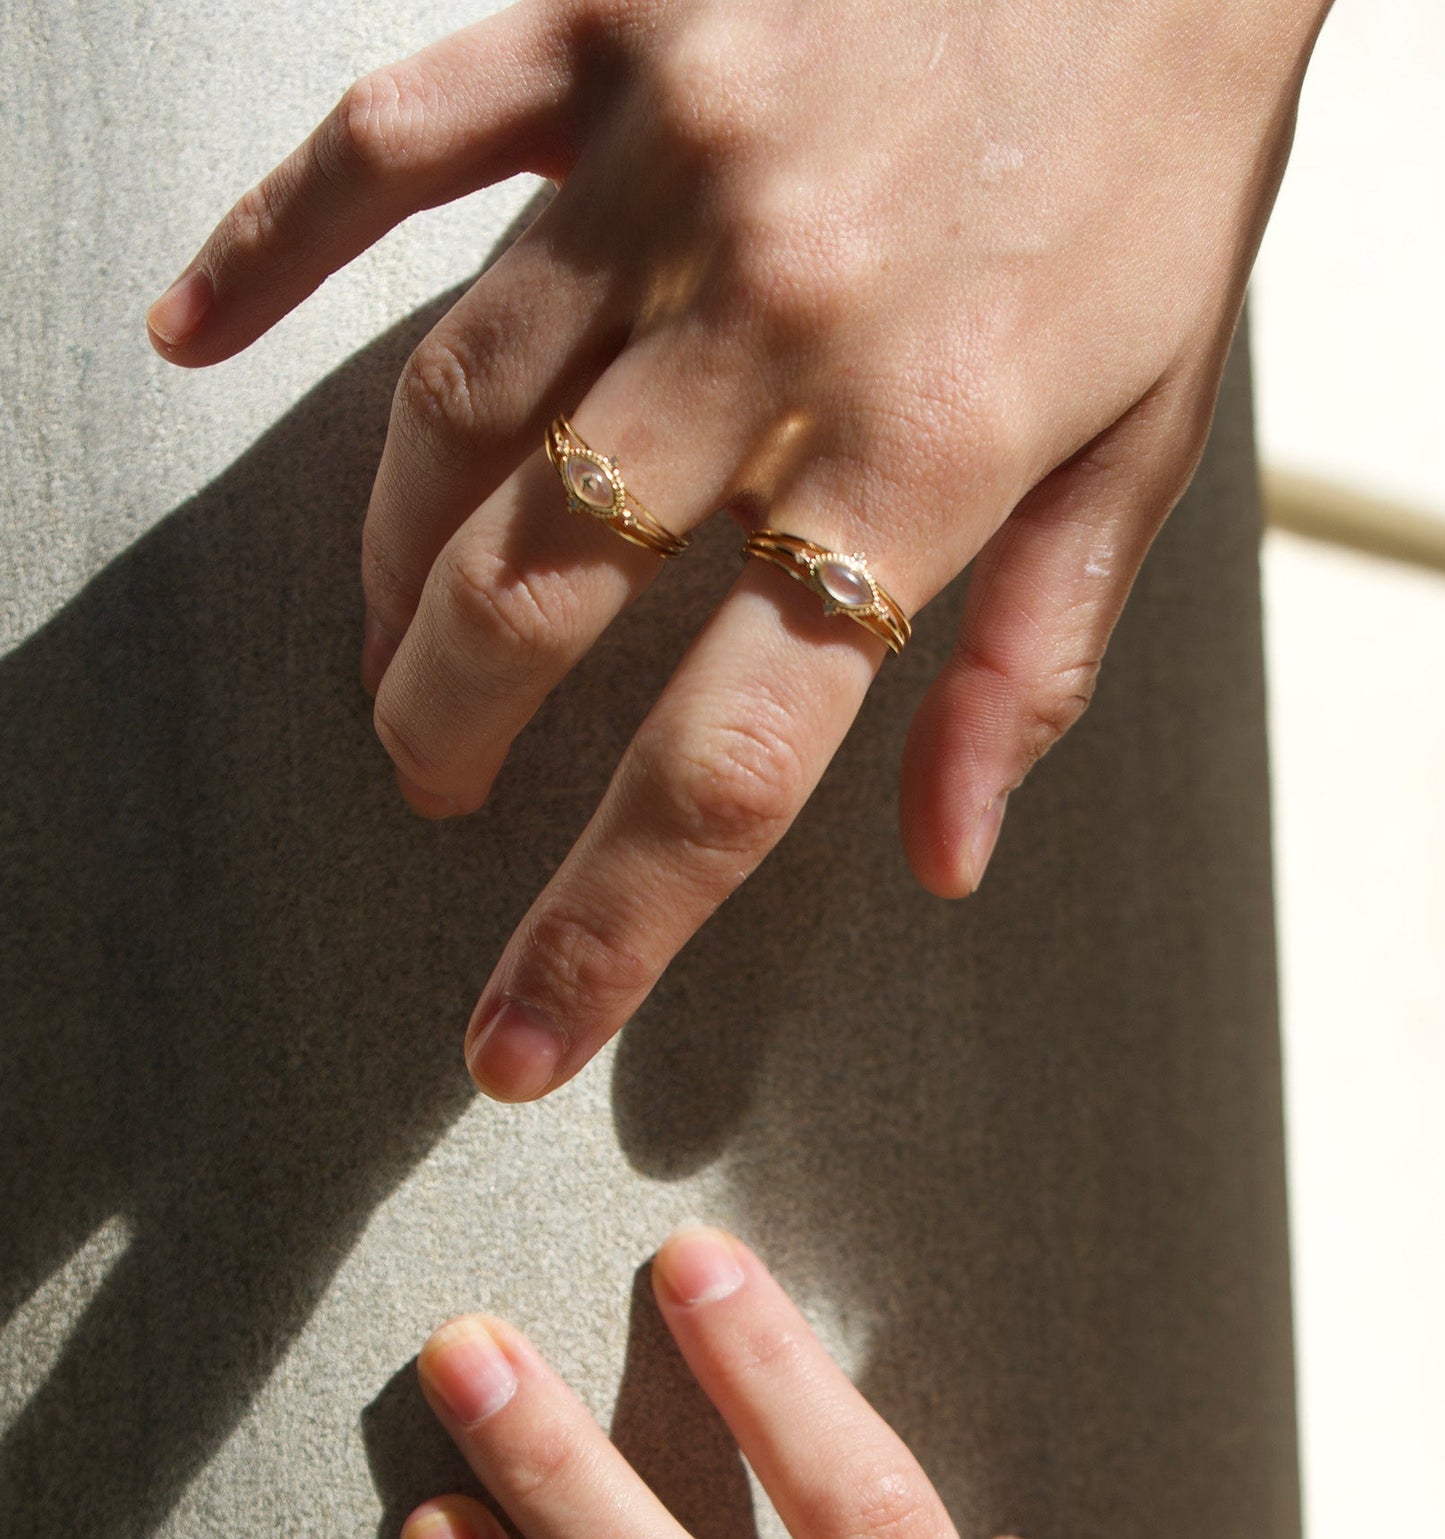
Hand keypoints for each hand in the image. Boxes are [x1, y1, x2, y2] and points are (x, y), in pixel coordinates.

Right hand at [148, 0, 1327, 1100]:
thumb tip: (946, 852)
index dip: (606, 925)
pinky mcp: (612, 20)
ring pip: (452, 416)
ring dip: (389, 567)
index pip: (727, 763)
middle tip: (429, 784)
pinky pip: (399, 139)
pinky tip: (196, 333)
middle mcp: (776, 326)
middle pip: (534, 599)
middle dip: (447, 732)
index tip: (515, 1037)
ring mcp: (677, 166)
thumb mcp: (1152, 435)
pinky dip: (279, 243)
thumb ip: (1036, 657)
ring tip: (384, 650)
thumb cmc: (1168, 150)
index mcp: (928, 457)